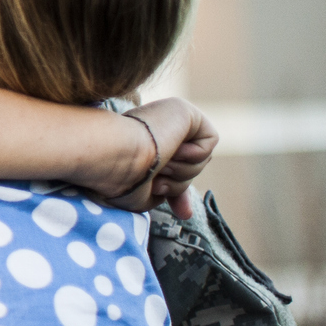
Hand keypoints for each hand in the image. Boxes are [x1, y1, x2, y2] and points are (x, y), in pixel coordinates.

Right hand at [103, 98, 216, 218]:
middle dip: (180, 183)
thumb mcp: (145, 191)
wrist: (116, 157)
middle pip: (190, 167)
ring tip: (159, 162)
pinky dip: (195, 154)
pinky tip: (172, 147)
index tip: (183, 214)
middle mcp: (154, 128)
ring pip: (201, 159)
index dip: (178, 192)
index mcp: (139, 143)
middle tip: (156, 181)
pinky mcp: (185, 111)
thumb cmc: (119, 177)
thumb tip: (187, 213)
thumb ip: (167, 193)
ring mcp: (169, 116)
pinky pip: (209, 142)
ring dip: (183, 171)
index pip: (170, 168)